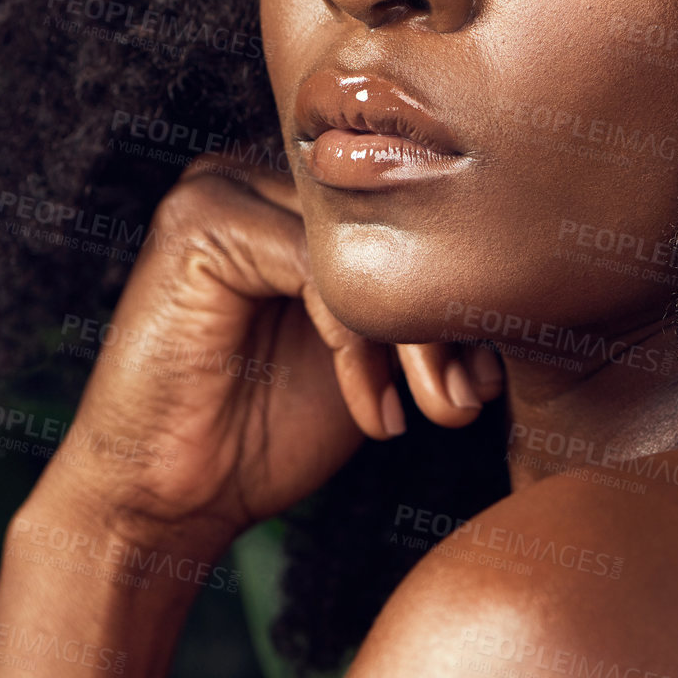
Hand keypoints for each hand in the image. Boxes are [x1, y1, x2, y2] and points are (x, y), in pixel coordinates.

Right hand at [33, 157, 503, 560]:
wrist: (167, 501)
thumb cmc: (265, 433)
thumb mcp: (368, 358)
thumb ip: (416, 306)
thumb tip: (510, 284)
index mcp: (296, 197)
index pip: (403, 217)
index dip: (454, 294)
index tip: (489, 378)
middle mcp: (259, 176)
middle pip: (387, 225)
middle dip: (442, 317)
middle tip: (467, 401)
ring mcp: (222, 187)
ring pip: (359, 245)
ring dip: (410, 335)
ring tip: (433, 410)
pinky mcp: (198, 220)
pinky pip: (311, 264)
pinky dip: (353, 339)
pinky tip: (370, 408)